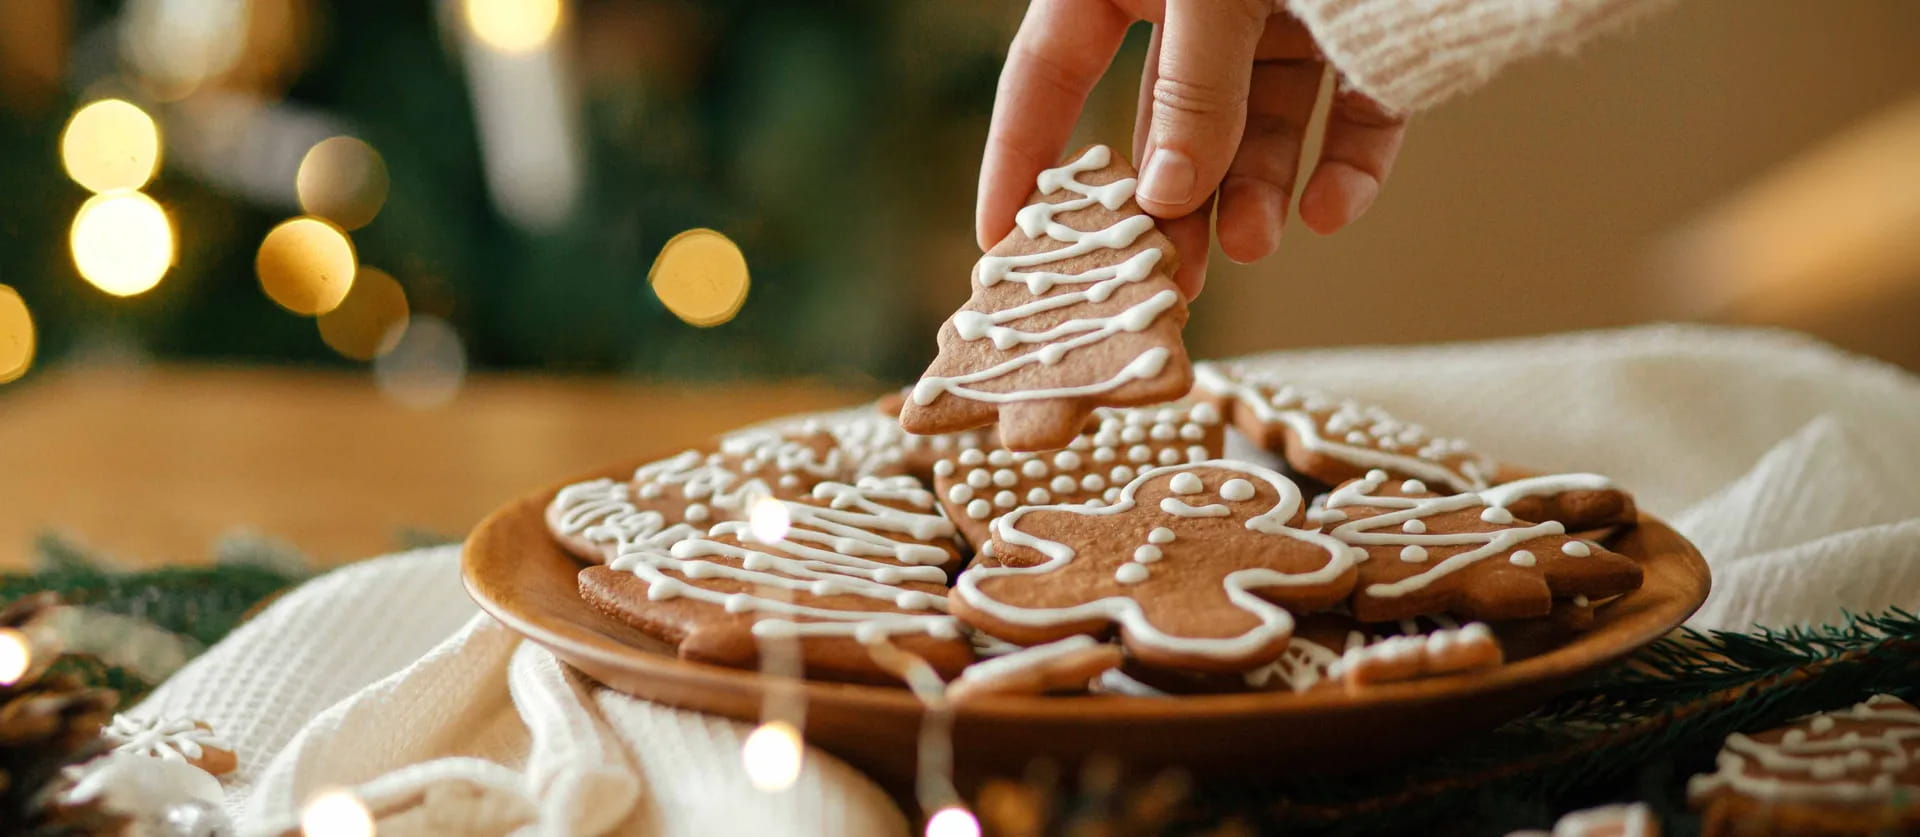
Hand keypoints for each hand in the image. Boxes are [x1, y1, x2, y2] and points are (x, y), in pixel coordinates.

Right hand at [977, 0, 1407, 296]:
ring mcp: (1281, 18)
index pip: (1046, 77)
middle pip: (1165, 123)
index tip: (1005, 242)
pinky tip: (1332, 209)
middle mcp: (1195, 7)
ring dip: (1257, 192)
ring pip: (1258, 127)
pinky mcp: (1365, 35)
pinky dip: (1346, 164)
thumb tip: (1168, 197)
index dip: (1021, 157)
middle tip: (1164, 281)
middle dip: (1169, 204)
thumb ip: (1192, 85)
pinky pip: (1351, 112)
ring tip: (1254, 244)